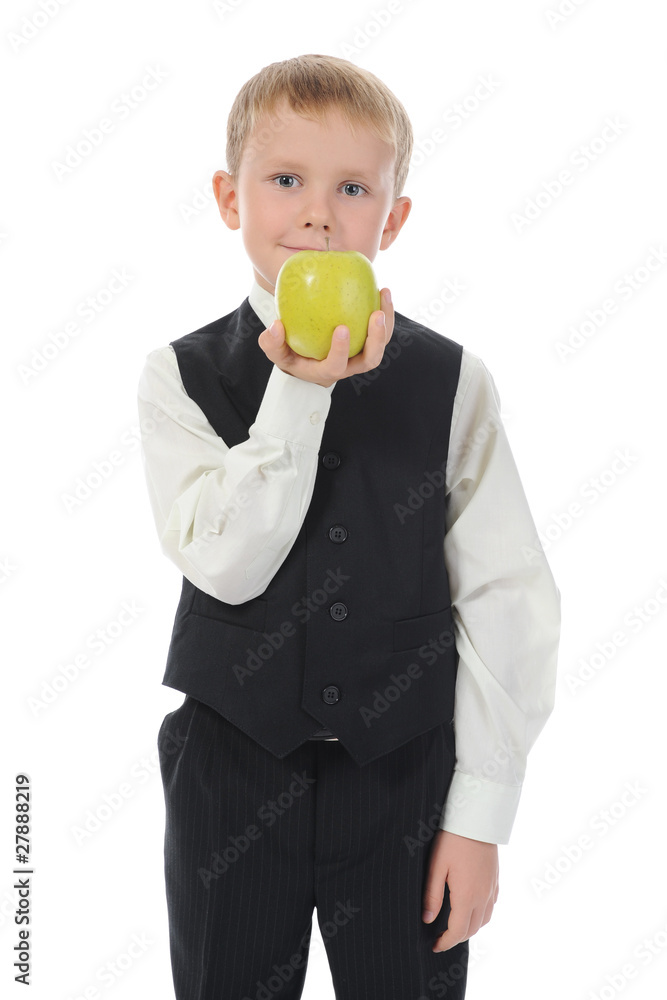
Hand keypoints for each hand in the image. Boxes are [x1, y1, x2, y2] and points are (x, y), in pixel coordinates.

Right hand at [257, 287, 394, 387]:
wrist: (306, 359)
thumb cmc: (290, 355)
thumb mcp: (276, 352)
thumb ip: (272, 342)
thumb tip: (276, 326)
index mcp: (327, 371)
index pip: (336, 366)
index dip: (341, 351)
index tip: (341, 328)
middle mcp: (348, 366)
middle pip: (370, 360)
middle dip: (377, 339)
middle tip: (376, 315)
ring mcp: (360, 355)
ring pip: (380, 344)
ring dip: (386, 323)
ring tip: (384, 294)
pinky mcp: (366, 342)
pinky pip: (380, 330)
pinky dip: (384, 311)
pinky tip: (382, 290)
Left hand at [422, 830, 498, 952]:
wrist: (476, 819)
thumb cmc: (452, 840)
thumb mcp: (436, 867)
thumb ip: (432, 895)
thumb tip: (427, 920)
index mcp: (467, 896)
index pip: (458, 931)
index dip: (445, 942)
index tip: (434, 946)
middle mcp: (483, 896)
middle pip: (473, 929)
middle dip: (457, 937)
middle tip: (440, 937)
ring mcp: (491, 888)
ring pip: (485, 919)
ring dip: (470, 927)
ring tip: (454, 925)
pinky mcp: (495, 879)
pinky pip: (491, 905)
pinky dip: (481, 914)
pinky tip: (470, 906)